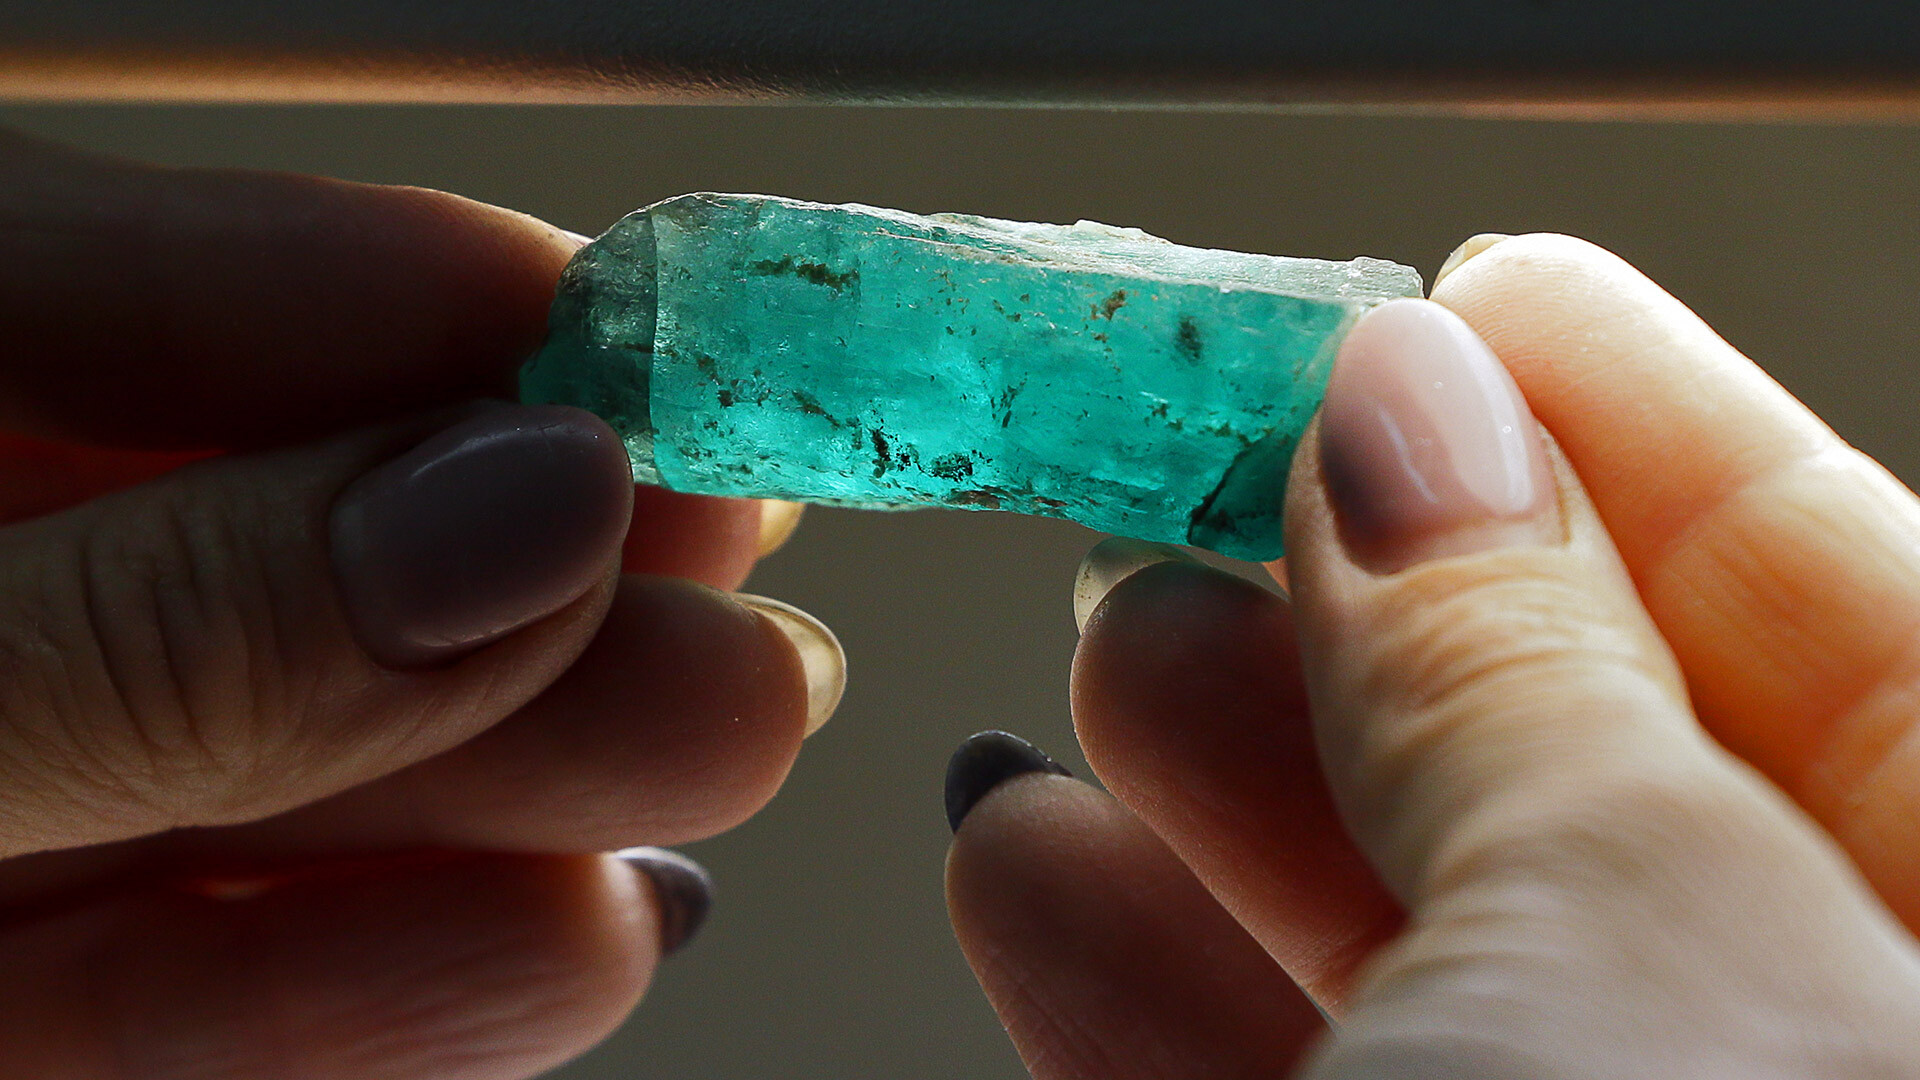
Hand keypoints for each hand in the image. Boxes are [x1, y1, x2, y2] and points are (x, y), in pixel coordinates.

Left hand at [0, 130, 840, 1078]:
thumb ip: (164, 630)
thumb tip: (517, 507)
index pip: (114, 287)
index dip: (401, 293)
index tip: (640, 330)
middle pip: (243, 541)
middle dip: (519, 570)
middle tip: (733, 575)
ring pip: (248, 772)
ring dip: (510, 781)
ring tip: (719, 741)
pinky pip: (174, 993)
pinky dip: (373, 989)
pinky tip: (567, 939)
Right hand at [945, 235, 1919, 1075]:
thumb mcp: (1634, 947)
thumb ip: (1521, 673)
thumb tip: (1411, 421)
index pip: (1870, 634)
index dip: (1657, 440)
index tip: (1476, 308)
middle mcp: (1816, 1078)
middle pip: (1607, 769)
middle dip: (1383, 603)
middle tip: (1238, 472)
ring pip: (1425, 937)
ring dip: (1223, 783)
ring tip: (1116, 657)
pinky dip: (1145, 975)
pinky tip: (1036, 867)